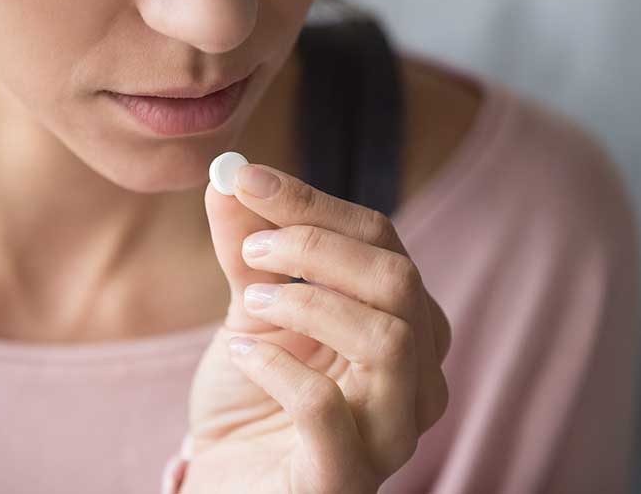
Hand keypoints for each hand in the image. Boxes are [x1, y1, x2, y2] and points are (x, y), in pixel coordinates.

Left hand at [181, 163, 451, 493]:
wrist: (225, 483)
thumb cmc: (252, 399)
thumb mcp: (250, 311)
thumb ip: (248, 248)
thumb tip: (229, 176)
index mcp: (403, 326)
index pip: (382, 243)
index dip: (313, 203)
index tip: (245, 178)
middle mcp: (416, 380)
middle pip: (398, 281)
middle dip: (316, 246)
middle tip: (251, 250)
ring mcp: (390, 434)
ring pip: (388, 339)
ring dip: (309, 302)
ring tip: (250, 300)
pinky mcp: (346, 480)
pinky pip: (327, 410)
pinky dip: (279, 368)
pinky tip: (245, 356)